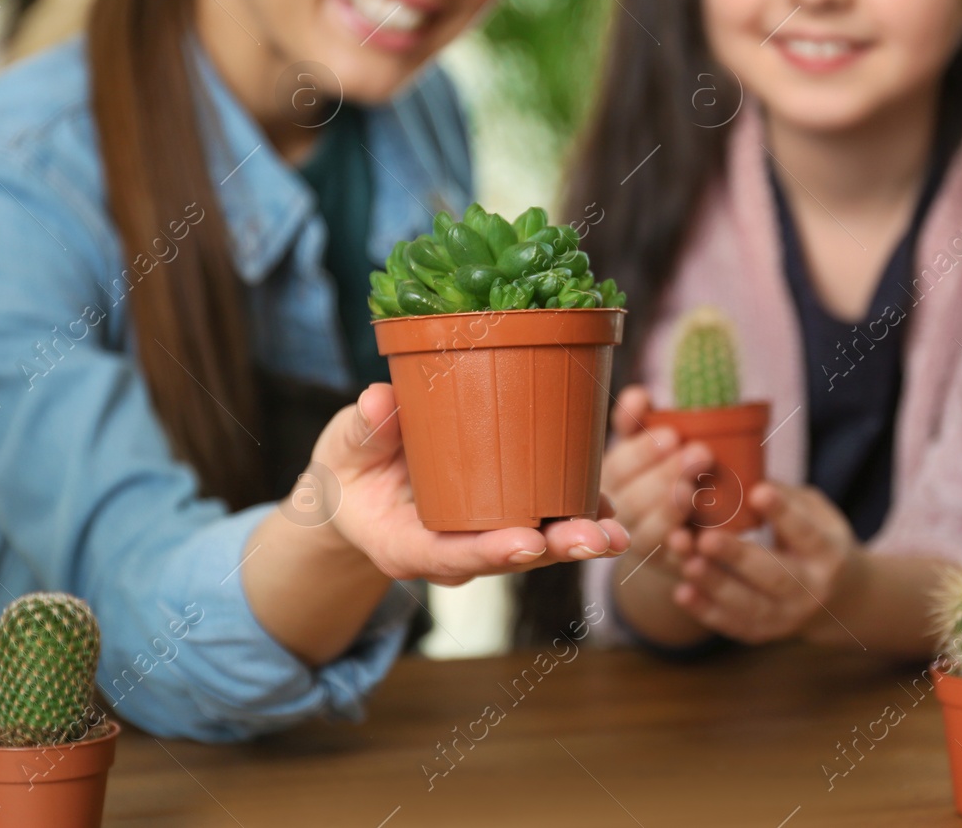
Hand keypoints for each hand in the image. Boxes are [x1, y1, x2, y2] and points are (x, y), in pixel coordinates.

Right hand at [320, 384, 629, 585]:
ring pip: (534, 547)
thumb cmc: (350, 468)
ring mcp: (479, 538)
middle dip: (555, 550)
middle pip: (507, 560)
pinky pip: (542, 520)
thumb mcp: (342, 448)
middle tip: (597, 539)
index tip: (527, 543)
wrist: (360, 488)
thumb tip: (379, 401)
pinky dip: (576, 514)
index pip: (449, 555)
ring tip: (618, 531)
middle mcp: (449, 552)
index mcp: (404, 544)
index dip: (490, 551)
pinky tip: (613, 505)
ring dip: (578, 539)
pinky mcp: (501, 518)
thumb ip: (363, 429)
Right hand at [602, 385, 713, 568]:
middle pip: (631, 499)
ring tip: (693, 490)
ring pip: (645, 533)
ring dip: (669, 511)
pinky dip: (680, 553)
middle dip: (664, 476)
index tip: (672, 434)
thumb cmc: (652, 477)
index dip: (642, 452)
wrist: (663, 538)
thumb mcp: (642, 449)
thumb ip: (637, 423)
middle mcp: (612, 517)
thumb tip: (638, 395)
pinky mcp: (660, 568)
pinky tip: (694, 538)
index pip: (618, 466)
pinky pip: (668, 564)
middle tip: (699, 454)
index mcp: (605, 482)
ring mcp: (634, 546)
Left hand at [665, 482, 862, 643]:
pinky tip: (682, 592)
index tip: (759, 492)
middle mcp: (810, 590)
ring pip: (748, 605)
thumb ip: (784, 496)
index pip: (805, 533)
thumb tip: (743, 472)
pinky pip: (731, 624)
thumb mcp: (815, 512)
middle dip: (738, 557)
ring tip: (688, 562)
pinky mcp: (761, 632)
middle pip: (774, 576)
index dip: (784, 513)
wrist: (835, 599)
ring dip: (715, 584)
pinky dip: (705, 611)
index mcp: (827, 553)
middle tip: (707, 537)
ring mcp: (786, 617)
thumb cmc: (814, 539)